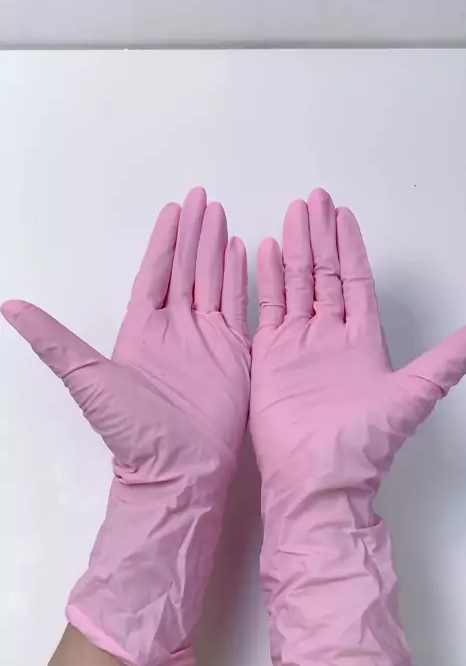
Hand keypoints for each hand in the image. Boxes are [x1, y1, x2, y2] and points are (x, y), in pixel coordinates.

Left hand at [1, 187, 250, 665]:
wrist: (178, 468)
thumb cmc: (132, 428)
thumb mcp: (86, 378)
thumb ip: (52, 340)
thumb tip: (8, 305)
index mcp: (141, 329)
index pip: (154, 273)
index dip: (164, 240)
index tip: (175, 208)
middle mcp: (174, 328)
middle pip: (185, 269)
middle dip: (194, 233)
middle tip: (205, 196)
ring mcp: (206, 339)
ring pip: (211, 281)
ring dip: (216, 247)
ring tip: (222, 214)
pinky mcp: (234, 353)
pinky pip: (237, 306)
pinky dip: (238, 278)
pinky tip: (241, 251)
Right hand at [250, 188, 465, 665]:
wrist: (317, 481)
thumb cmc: (364, 444)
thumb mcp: (416, 393)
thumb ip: (450, 357)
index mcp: (363, 341)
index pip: (355, 281)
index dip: (349, 247)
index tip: (342, 214)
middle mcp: (330, 338)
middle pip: (324, 275)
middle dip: (320, 237)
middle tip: (314, 200)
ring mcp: (297, 346)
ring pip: (297, 286)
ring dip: (294, 249)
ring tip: (292, 214)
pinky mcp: (269, 358)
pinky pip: (267, 310)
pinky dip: (266, 280)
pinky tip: (264, 250)